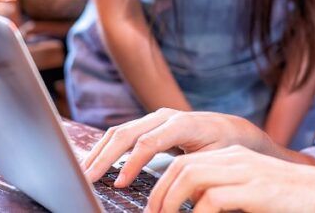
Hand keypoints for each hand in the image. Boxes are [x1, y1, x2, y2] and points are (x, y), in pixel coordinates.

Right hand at [82, 108, 270, 186]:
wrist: (230, 129)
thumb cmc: (224, 147)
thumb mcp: (215, 161)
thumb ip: (195, 175)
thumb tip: (179, 198)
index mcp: (182, 124)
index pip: (148, 143)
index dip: (131, 164)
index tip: (119, 184)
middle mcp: (165, 116)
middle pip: (127, 133)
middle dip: (105, 156)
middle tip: (87, 178)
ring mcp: (154, 118)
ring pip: (120, 131)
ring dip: (100, 151)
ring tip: (84, 172)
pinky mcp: (148, 124)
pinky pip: (122, 133)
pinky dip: (106, 147)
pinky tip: (95, 162)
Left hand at [145, 145, 314, 212]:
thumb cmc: (292, 201)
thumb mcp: (253, 194)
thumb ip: (226, 197)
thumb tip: (196, 208)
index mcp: (233, 157)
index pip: (186, 162)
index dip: (163, 185)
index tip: (154, 209)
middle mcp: (236, 158)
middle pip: (181, 166)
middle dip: (159, 194)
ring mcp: (246, 172)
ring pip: (190, 176)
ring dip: (170, 203)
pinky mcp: (256, 190)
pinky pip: (212, 200)